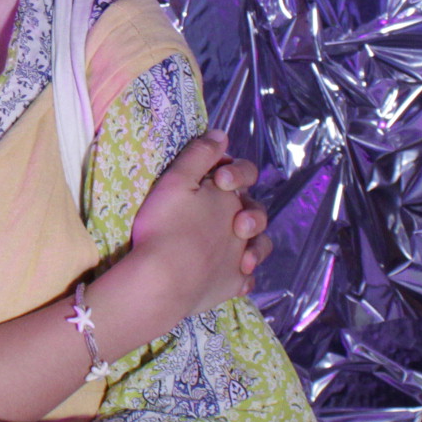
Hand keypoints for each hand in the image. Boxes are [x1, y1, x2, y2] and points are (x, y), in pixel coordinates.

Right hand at [112, 132, 270, 329]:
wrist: (162, 280)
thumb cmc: (165, 227)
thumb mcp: (176, 180)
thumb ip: (200, 155)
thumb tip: (222, 135)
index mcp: (230, 199)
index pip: (245, 174)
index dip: (234, 172)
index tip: (214, 178)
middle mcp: (242, 228)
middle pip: (255, 212)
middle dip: (245, 209)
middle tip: (223, 215)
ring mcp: (239, 259)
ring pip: (258, 246)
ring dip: (252, 243)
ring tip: (236, 245)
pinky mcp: (231, 286)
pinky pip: (245, 279)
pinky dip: (241, 273)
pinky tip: (229, 273)